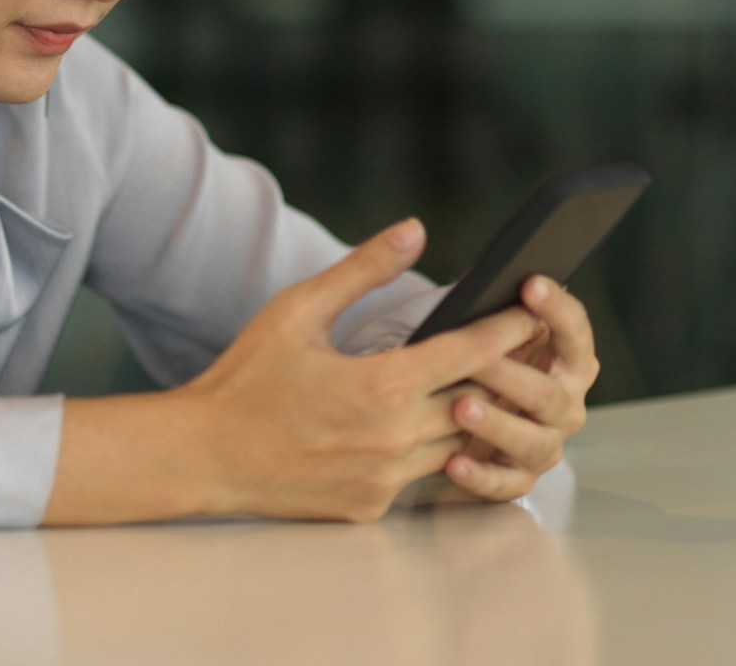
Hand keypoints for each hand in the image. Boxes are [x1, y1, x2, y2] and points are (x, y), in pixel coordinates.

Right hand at [174, 219, 546, 523]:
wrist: (203, 455)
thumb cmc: (246, 378)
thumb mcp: (298, 310)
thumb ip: (362, 270)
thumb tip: (414, 229)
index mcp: (380, 385)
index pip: (470, 353)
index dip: (507, 328)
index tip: (532, 308)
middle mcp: (394, 438)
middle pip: (479, 402)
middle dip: (505, 372)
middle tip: (528, 346)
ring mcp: (386, 479)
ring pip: (460, 445)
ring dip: (478, 415)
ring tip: (496, 384)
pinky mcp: (373, 506)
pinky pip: (426, 477)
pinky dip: (441, 451)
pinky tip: (443, 428)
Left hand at [442, 275, 597, 501]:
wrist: (482, 418)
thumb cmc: (489, 364)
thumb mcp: (496, 334)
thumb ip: (497, 311)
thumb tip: (480, 278)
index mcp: (568, 362)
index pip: (575, 333)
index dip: (556, 308)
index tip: (531, 284)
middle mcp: (565, 406)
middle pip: (550, 393)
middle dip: (512, 374)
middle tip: (478, 358)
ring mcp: (546, 444)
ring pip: (531, 440)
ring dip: (498, 425)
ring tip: (462, 408)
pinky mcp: (519, 478)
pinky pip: (504, 484)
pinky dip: (480, 477)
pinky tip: (454, 463)